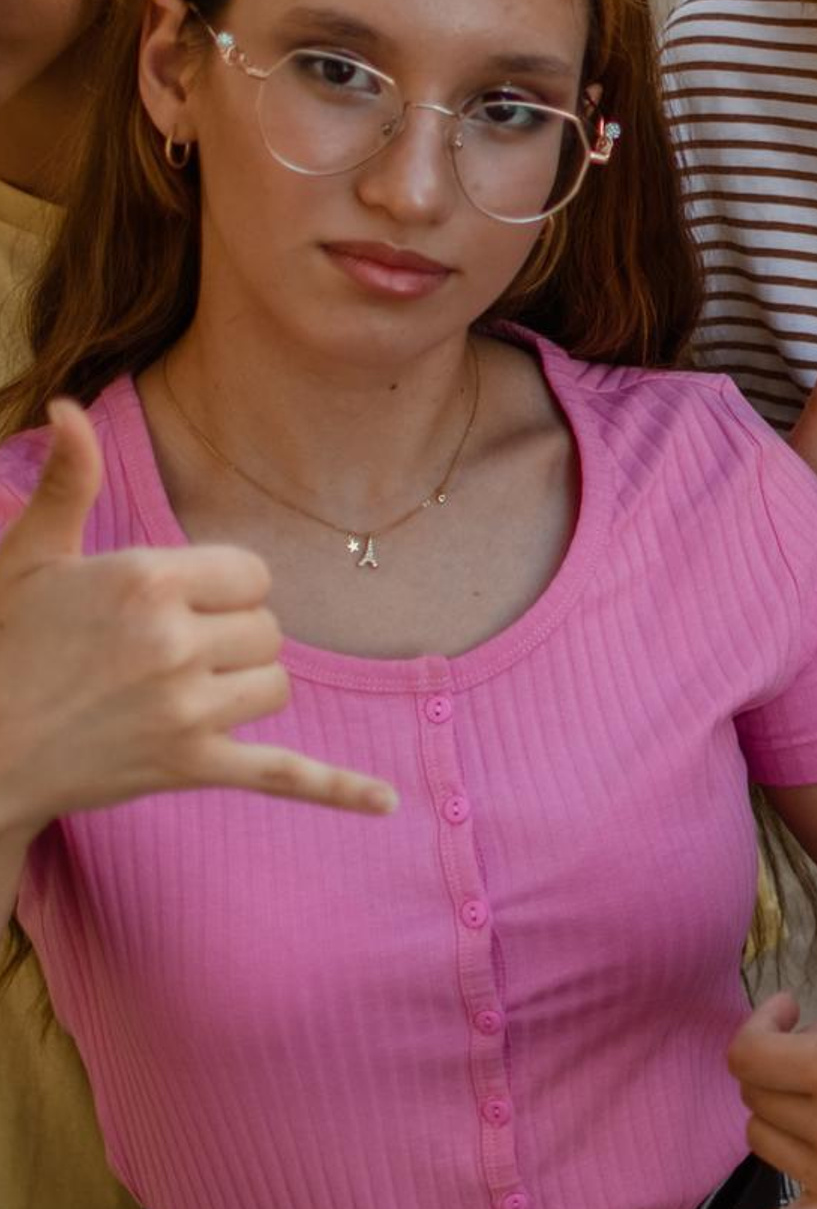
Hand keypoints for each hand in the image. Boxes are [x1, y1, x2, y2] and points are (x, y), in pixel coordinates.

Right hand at [0, 401, 396, 841]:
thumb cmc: (2, 646)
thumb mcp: (28, 558)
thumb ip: (67, 482)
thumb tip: (68, 403)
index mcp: (146, 582)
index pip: (252, 573)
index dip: (222, 589)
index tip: (174, 605)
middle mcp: (174, 643)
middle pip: (268, 628)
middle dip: (230, 637)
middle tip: (161, 655)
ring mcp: (185, 711)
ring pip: (275, 685)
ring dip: (244, 687)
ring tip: (178, 693)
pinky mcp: (189, 767)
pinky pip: (282, 775)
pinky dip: (338, 789)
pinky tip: (387, 805)